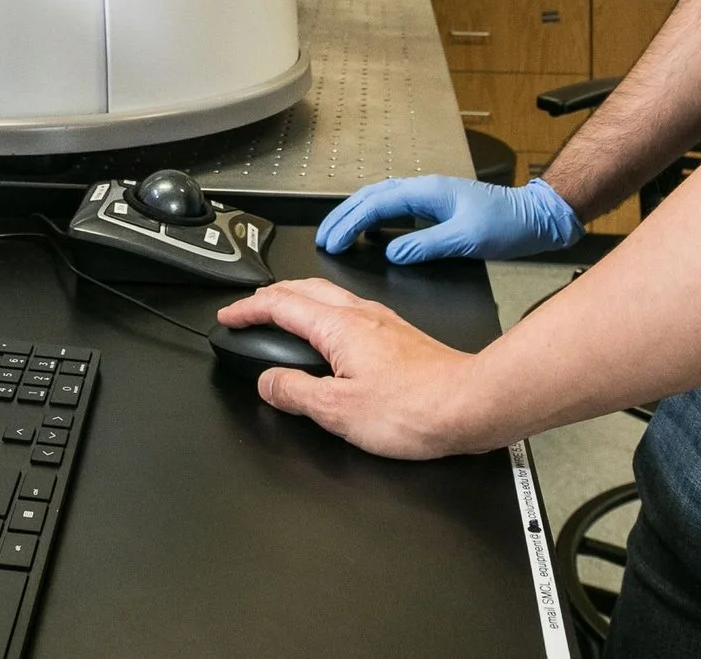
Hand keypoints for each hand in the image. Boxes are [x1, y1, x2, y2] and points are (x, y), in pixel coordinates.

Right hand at [217, 278, 496, 458]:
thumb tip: (269, 383)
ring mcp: (382, 322)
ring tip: (284, 316)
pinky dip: (325, 314)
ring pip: (329, 297)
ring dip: (298, 301)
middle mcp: (361, 315)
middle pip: (304, 289)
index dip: (248, 309)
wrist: (472, 404)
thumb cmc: (416, 408)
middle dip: (271, 296)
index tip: (229, 317)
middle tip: (250, 310)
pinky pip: (350, 311)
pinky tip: (333, 334)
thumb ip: (296, 393)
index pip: (280, 304)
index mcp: (338, 327)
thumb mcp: (338, 411)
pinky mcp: (399, 336)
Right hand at [315, 175, 580, 262]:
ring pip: (381, 200)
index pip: (375, 205)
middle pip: (371, 197)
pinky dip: (376, 218)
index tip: (330, 243)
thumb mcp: (467, 238)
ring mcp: (432, 196)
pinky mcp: (439, 207)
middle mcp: (426, 189)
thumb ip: (427, 245)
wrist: (538, 217)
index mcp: (428, 192)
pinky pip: (396, 209)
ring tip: (339, 234)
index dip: (348, 223)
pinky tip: (375, 233)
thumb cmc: (509, 224)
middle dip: (343, 217)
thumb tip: (391, 253)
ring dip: (357, 216)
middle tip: (324, 239)